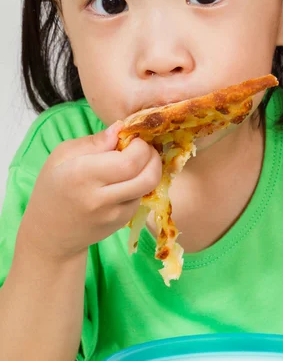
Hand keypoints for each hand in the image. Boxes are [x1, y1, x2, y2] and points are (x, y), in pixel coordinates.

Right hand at [18, 122, 161, 260]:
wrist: (51, 232)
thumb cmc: (53, 187)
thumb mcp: (63, 155)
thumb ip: (94, 142)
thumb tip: (120, 128)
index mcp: (82, 176)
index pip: (129, 161)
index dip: (140, 146)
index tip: (133, 139)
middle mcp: (101, 198)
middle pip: (148, 177)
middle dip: (153, 157)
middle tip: (144, 148)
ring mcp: (114, 214)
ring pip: (150, 187)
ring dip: (150, 170)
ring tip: (137, 161)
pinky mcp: (122, 222)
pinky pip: (141, 197)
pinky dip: (141, 184)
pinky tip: (128, 179)